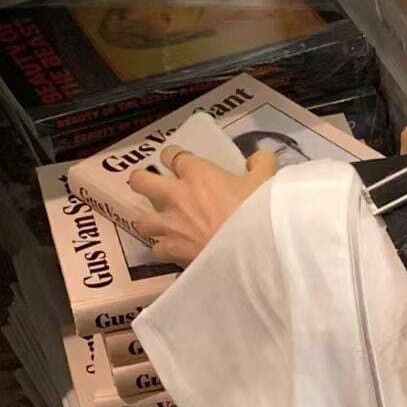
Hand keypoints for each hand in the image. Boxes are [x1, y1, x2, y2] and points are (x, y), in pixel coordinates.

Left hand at [129, 147, 276, 265]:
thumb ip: (261, 163)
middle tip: (155, 186)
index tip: (180, 162)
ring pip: (142, 220)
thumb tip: (256, 158)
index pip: (171, 155)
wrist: (252, 252)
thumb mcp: (267, 180)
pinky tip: (175, 249)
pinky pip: (157, 248)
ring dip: (151, 220)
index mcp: (196, 173)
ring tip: (163, 223)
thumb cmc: (257, 212)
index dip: (173, 156)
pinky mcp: (171, 250)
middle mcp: (175, 195)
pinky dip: (164, 248)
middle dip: (143, 181)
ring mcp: (169, 225)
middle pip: (140, 181)